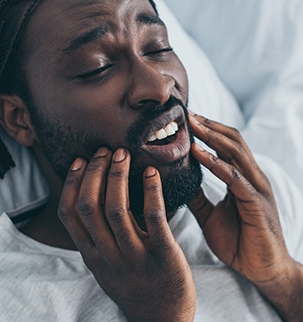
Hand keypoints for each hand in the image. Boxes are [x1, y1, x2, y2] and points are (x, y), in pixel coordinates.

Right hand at [58, 148, 195, 321]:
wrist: (162, 319)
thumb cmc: (135, 285)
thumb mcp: (106, 265)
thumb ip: (98, 238)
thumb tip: (95, 200)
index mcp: (92, 255)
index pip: (70, 214)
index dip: (72, 183)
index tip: (81, 161)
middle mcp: (108, 255)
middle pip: (90, 206)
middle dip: (95, 173)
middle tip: (105, 151)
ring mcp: (134, 257)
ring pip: (116, 209)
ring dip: (117, 177)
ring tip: (122, 155)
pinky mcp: (163, 256)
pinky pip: (154, 218)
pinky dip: (151, 190)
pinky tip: (151, 172)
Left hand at [188, 113, 302, 320]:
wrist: (261, 269)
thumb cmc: (238, 241)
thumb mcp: (209, 215)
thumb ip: (197, 196)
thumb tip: (179, 182)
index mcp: (242, 178)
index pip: (226, 146)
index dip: (208, 131)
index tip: (187, 120)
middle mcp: (251, 178)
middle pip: (232, 141)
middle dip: (210, 126)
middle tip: (188, 114)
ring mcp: (256, 188)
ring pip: (235, 153)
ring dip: (212, 137)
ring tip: (192, 125)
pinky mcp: (256, 203)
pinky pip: (234, 178)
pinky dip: (216, 163)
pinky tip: (198, 154)